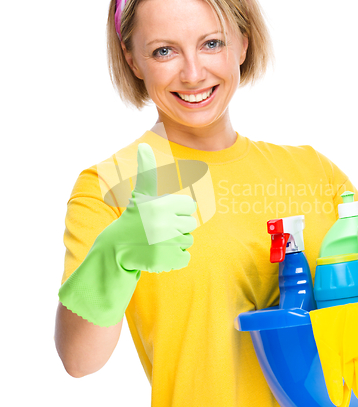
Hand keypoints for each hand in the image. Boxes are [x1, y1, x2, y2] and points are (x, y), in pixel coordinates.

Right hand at [104, 142, 197, 271]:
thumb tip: (144, 146)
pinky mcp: (168, 260)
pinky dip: (175, 258)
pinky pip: (185, 257)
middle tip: (158, 230)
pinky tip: (159, 253)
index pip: (190, 206)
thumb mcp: (141, 194)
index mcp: (163, 204)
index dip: (178, 210)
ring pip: (188, 241)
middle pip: (191, 224)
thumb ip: (147, 170)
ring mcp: (167, 243)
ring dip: (175, 242)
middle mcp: (165, 223)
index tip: (162, 214)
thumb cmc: (133, 218)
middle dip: (177, 227)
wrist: (116, 249)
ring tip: (157, 241)